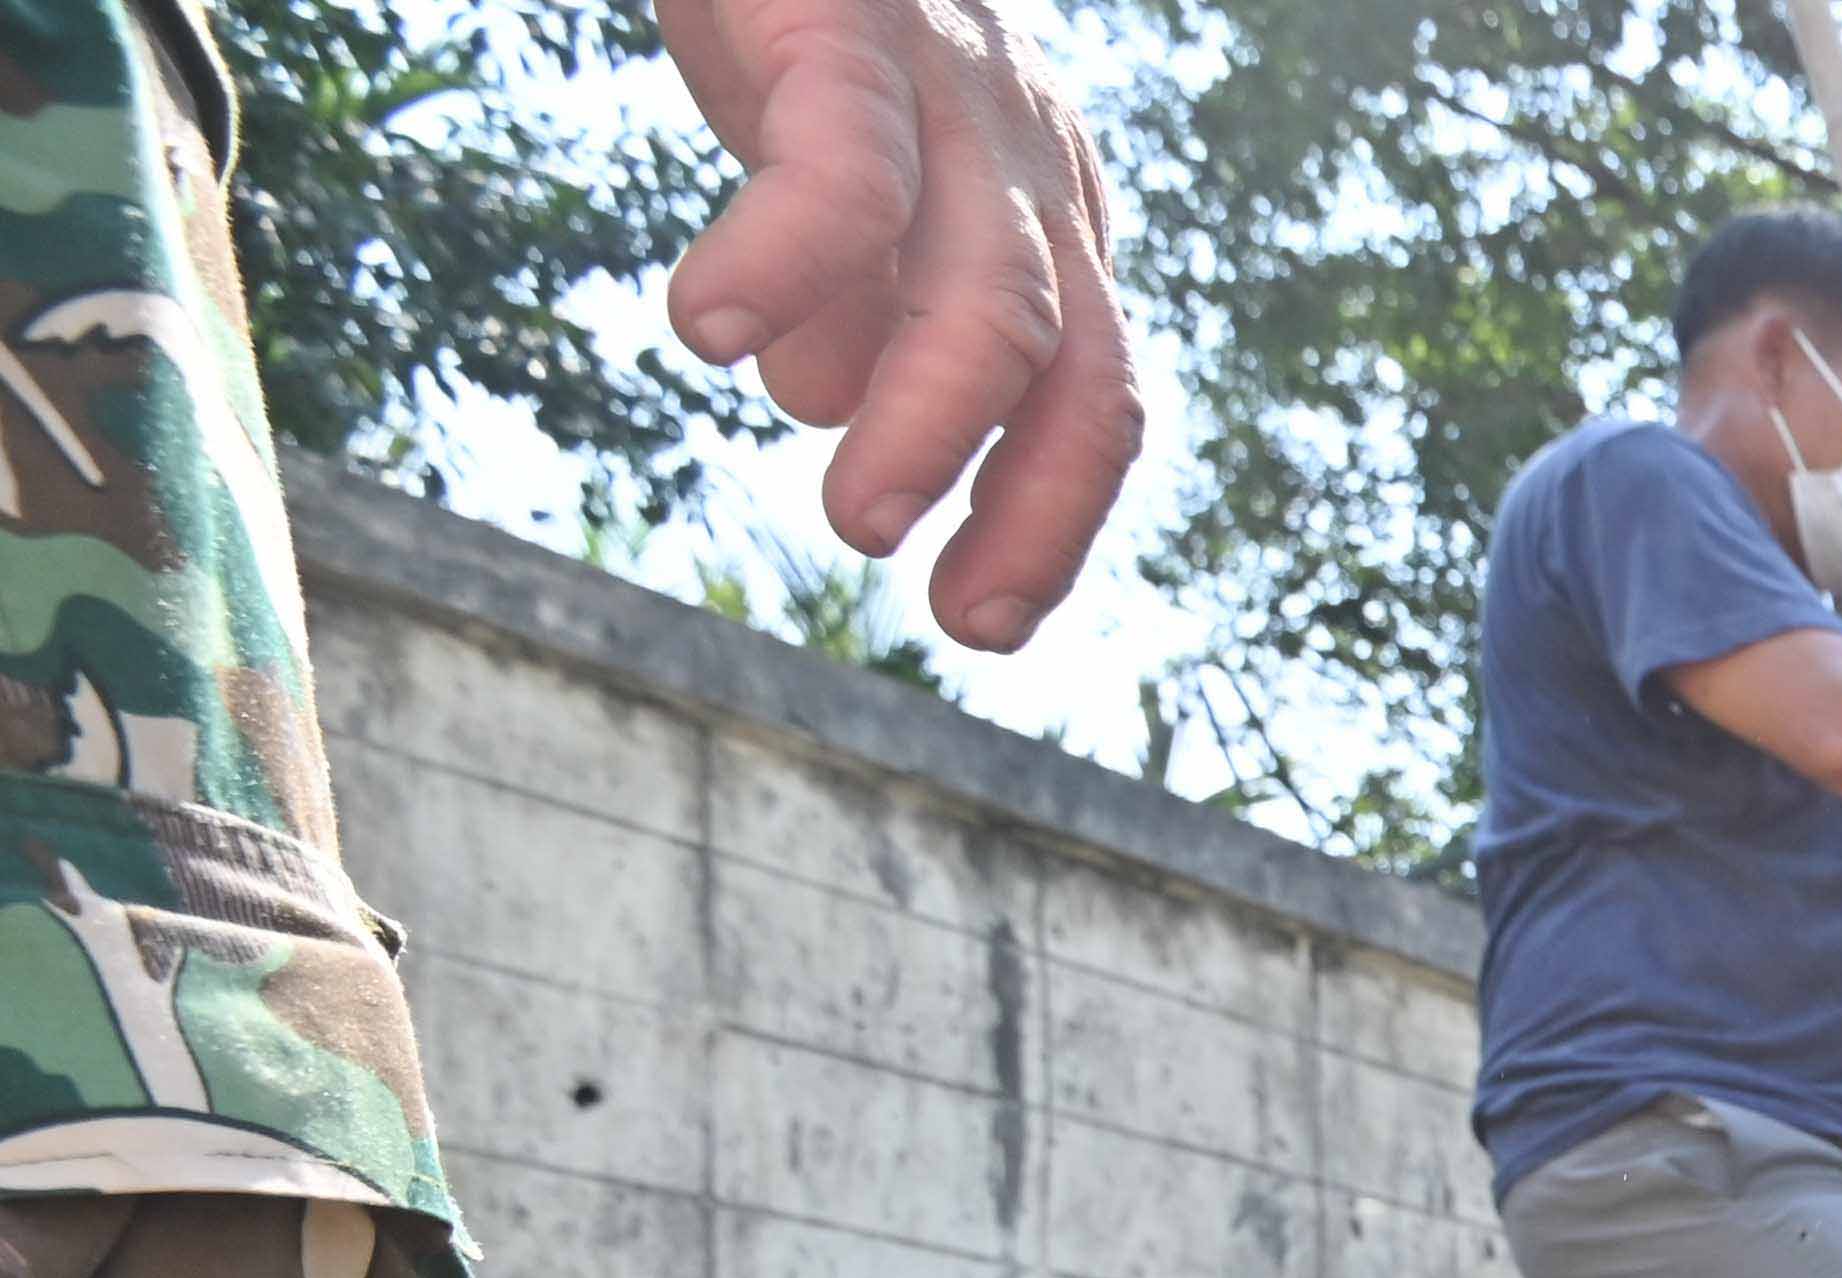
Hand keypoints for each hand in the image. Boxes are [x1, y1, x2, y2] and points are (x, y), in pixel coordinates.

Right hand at [647, 0, 1141, 649]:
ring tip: (856, 519)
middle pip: (1080, 371)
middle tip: (954, 616)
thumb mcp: (855, 176)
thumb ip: (853, 285)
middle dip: (1034, 513)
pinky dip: (791, 258)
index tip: (979, 618)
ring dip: (933, 425)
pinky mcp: (848, 28)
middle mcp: (1025, 169)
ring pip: (995, 295)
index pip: (1093, 401)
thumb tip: (820, 393)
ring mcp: (954, 99)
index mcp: (1040, 220)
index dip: (1052, 519)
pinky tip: (712, 330)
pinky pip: (846, 162)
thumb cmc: (809, 23)